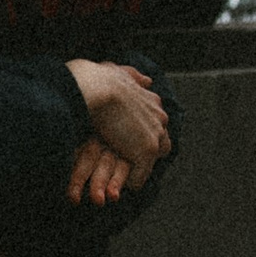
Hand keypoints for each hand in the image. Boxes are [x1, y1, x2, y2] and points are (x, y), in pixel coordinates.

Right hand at [65, 59, 169, 201]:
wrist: (94, 88)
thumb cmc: (97, 80)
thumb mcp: (119, 72)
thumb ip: (134, 77)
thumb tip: (148, 80)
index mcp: (153, 101)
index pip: (157, 126)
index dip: (141, 136)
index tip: (126, 142)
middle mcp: (161, 118)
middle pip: (161, 145)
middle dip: (144, 154)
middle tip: (123, 160)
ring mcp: (155, 136)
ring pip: (151, 162)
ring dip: (136, 170)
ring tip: (118, 177)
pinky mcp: (147, 152)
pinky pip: (139, 178)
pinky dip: (127, 183)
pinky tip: (113, 184)